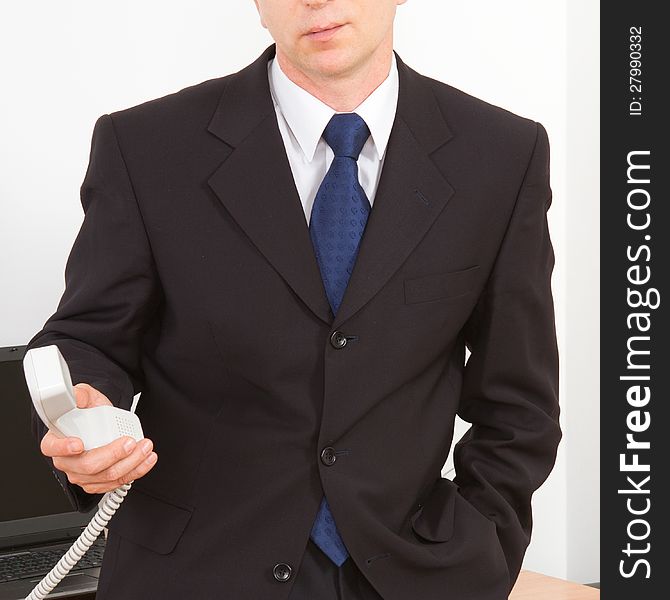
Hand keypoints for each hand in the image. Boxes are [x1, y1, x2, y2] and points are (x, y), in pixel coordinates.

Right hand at [40, 383, 157, 493]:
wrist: (106, 419)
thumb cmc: (90, 411)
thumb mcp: (85, 396)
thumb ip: (80, 394)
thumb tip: (77, 395)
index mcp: (56, 440)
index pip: (52, 447)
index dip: (64, 448)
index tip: (79, 443)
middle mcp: (67, 461)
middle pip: (87, 465)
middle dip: (113, 454)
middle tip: (130, 442)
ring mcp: (83, 474)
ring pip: (106, 476)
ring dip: (131, 463)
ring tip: (145, 447)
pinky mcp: (99, 482)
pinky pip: (117, 482)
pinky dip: (136, 471)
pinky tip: (146, 459)